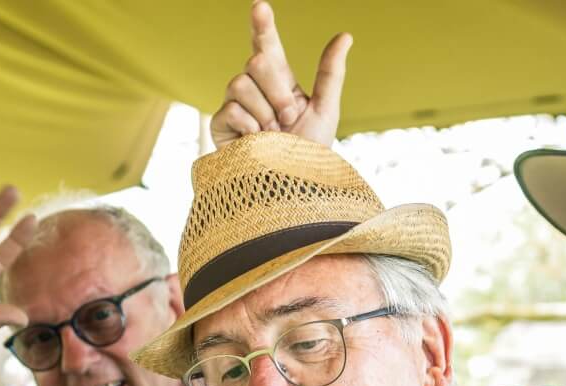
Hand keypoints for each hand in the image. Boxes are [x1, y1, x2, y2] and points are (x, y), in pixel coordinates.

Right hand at [209, 1, 349, 148]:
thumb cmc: (308, 153)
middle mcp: (253, 88)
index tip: (260, 6)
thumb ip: (330, 72)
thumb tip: (346, 35)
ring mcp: (234, 105)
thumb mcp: (326, 110)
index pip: (267, 45)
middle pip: (256, 60)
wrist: (290, 187)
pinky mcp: (220, 125)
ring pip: (241, 82)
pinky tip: (255, 143)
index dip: (262, 25)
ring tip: (273, 134)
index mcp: (278, 81)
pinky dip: (250, 128)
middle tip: (288, 118)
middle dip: (278, 90)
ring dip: (265, 112)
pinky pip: (232, 109)